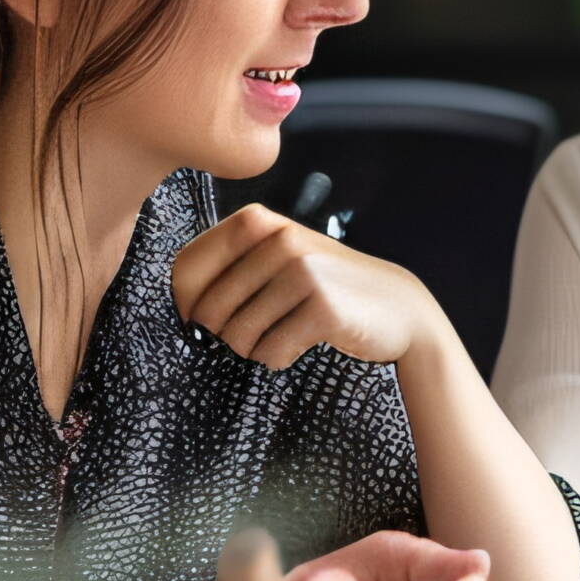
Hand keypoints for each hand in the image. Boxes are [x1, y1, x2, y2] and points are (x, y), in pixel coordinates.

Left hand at [172, 206, 450, 372]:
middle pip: (209, 311)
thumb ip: (231, 269)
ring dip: (255, 349)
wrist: (397, 307)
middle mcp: (277, 240)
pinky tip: (304, 343)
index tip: (206, 322)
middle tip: (259, 332)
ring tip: (284, 334)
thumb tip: (181, 312)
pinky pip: (270, 352)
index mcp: (257, 222)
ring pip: (238, 336)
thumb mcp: (278, 261)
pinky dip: (280, 358)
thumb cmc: (325, 289)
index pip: (185, 269)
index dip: (187, 306)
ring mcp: (301, 271)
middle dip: (226, 336)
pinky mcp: (321, 307)